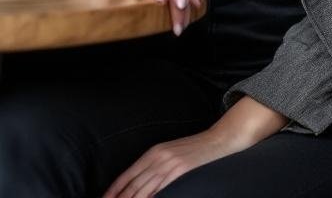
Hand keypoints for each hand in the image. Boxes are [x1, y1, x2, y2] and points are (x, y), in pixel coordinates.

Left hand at [101, 127, 243, 197]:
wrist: (217, 141)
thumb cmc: (194, 150)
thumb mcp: (170, 154)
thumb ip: (155, 167)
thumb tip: (141, 184)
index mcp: (153, 153)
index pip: (128, 174)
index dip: (114, 189)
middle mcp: (158, 158)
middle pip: (133, 184)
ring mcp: (169, 165)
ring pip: (144, 189)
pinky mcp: (180, 171)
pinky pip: (161, 190)